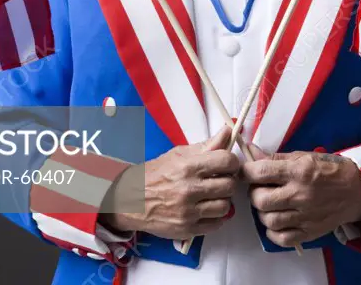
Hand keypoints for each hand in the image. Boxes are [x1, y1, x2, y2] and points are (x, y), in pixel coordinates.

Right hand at [101, 125, 239, 239]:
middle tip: (221, 180)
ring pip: (225, 206)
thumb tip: (228, 131)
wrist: (129, 201)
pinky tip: (207, 209)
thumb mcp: (178, 154)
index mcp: (188, 167)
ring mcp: (188, 212)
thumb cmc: (155, 174)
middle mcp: (189, 190)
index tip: (228, 164)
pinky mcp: (187, 230)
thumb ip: (206, 145)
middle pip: (229, 185)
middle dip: (229, 181)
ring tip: (213, 195)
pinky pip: (216, 224)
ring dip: (223, 200)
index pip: (226, 161)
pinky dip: (216, 217)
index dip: (232, 162)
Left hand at [241, 145, 360, 246]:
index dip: (246, 172)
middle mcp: (301, 195)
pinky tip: (277, 221)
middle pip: (261, 200)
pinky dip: (273, 232)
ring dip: (263, 212)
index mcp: (299, 171)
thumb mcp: (304, 157)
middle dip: (254, 194)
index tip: (245, 172)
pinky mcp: (309, 233)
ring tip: (270, 204)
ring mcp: (305, 216)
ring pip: (268, 221)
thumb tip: (250, 152)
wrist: (357, 191)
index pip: (261, 172)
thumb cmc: (329, 169)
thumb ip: (276, 158)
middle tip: (260, 189)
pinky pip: (281, 239)